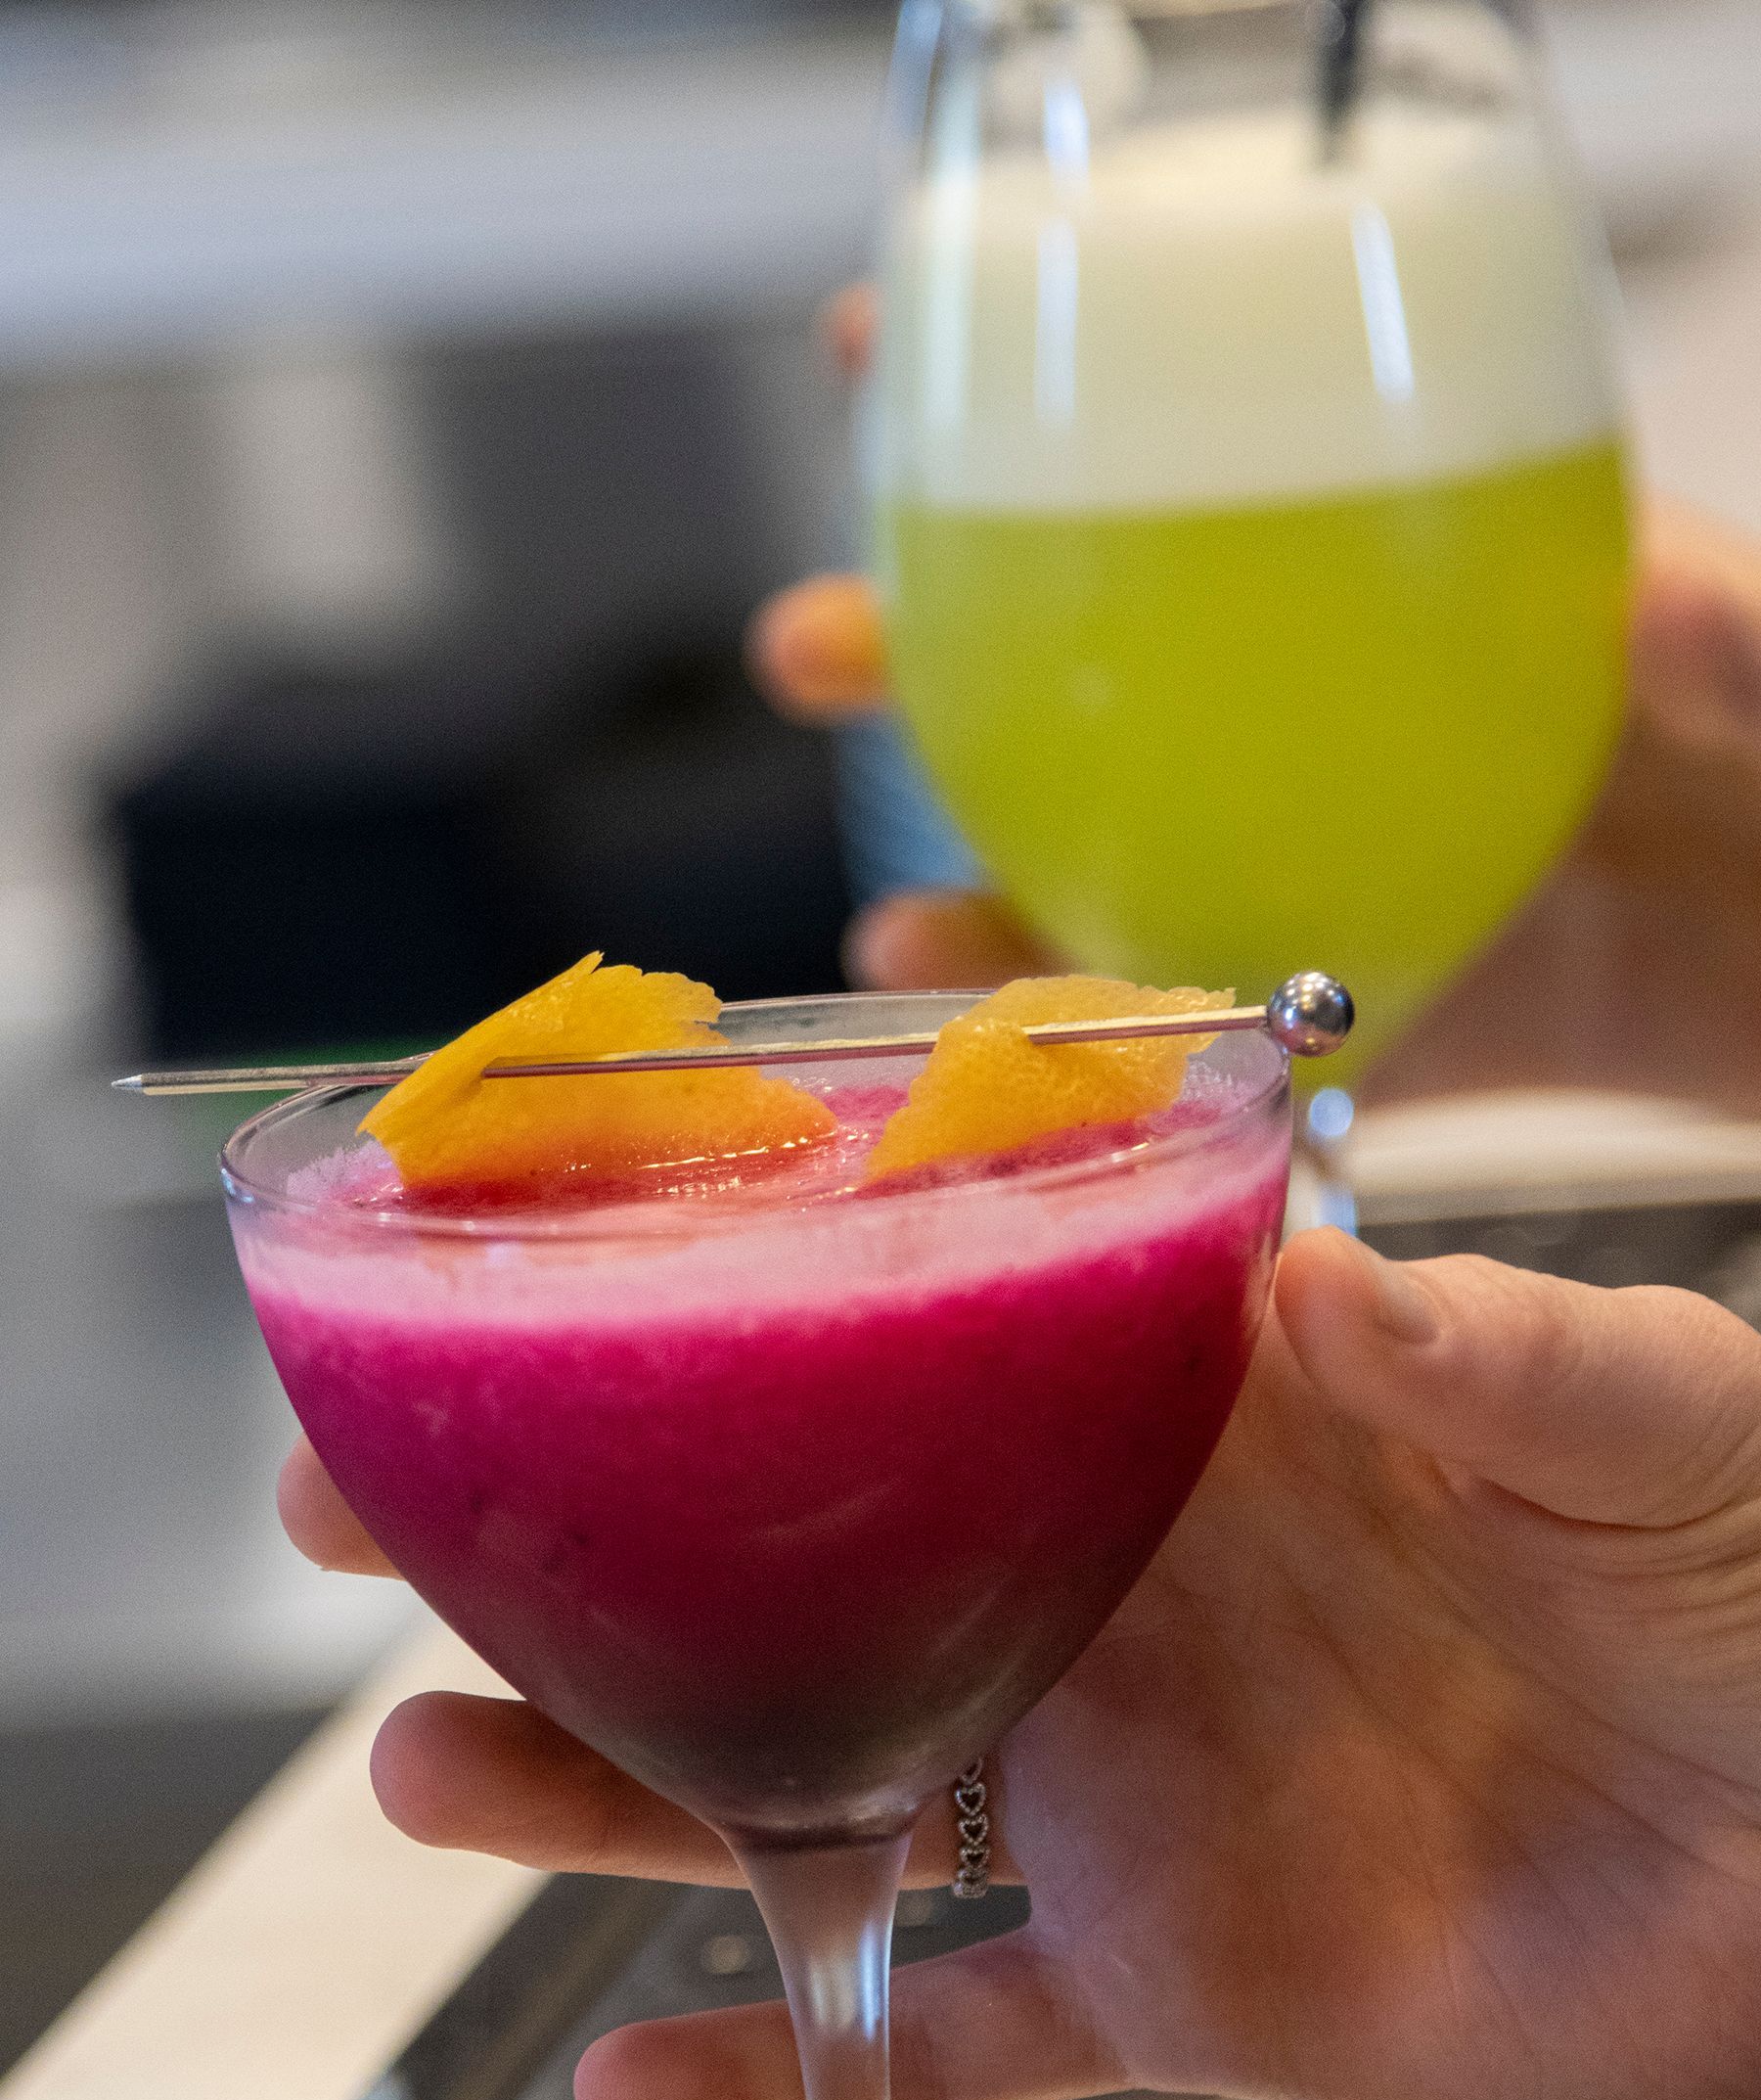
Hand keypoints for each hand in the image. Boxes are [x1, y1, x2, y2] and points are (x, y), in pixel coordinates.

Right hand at [282, 1229, 1760, 2099]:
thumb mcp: (1660, 1421)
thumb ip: (1501, 1352)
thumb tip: (1332, 1286)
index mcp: (1191, 1422)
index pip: (919, 1327)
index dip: (734, 1287)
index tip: (552, 1256)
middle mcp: (1109, 1593)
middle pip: (792, 1558)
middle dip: (580, 1535)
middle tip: (366, 1508)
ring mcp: (1120, 1791)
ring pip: (814, 1791)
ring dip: (614, 1795)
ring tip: (429, 1775)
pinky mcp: (1168, 1978)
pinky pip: (947, 2038)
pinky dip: (806, 2072)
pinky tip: (644, 2088)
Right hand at [748, 300, 1760, 1114]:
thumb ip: (1739, 637)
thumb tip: (1658, 605)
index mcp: (1453, 581)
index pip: (1224, 454)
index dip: (1055, 390)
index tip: (891, 348)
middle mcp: (1378, 715)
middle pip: (1119, 666)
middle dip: (937, 648)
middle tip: (810, 650)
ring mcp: (1386, 864)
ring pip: (1146, 866)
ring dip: (995, 895)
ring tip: (893, 944)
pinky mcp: (1433, 1013)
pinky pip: (1254, 1034)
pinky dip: (1143, 1057)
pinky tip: (1057, 1077)